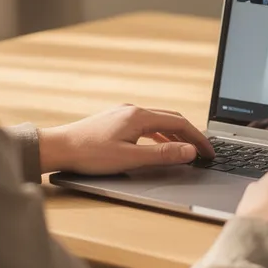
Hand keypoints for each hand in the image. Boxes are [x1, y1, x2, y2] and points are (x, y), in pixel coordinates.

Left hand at [39, 105, 213, 174]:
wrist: (58, 147)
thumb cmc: (89, 154)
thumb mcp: (129, 158)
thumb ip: (162, 155)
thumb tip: (189, 151)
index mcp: (139, 116)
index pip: (179, 124)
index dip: (197, 139)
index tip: (209, 154)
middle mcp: (132, 109)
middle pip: (171, 119)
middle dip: (190, 135)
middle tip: (203, 152)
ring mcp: (123, 113)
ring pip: (158, 121)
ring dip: (175, 134)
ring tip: (186, 150)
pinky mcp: (115, 120)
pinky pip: (145, 124)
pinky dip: (159, 134)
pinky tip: (158, 145)